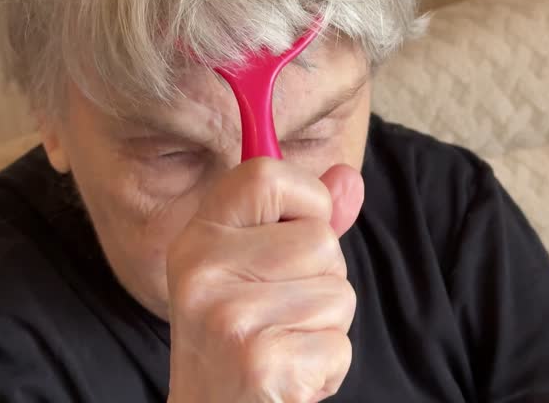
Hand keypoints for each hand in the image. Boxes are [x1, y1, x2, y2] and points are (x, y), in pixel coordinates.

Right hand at [166, 158, 364, 402]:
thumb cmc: (237, 338)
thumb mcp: (250, 270)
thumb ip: (299, 220)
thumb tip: (349, 177)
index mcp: (198, 238)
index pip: (265, 175)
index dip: (305, 198)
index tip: (295, 230)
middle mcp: (205, 271)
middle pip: (321, 240)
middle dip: (322, 278)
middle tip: (279, 312)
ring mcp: (231, 317)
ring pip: (339, 293)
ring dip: (326, 325)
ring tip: (282, 343)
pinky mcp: (262, 364)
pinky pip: (339, 345)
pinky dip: (327, 366)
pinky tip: (288, 373)